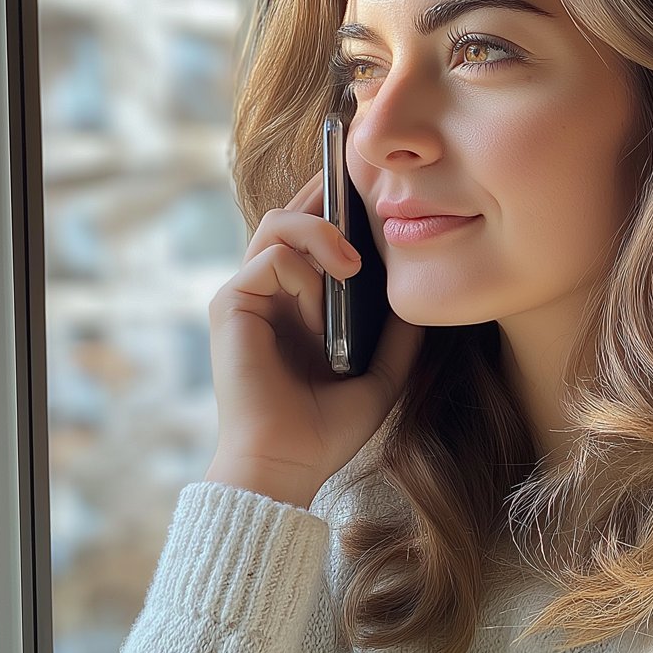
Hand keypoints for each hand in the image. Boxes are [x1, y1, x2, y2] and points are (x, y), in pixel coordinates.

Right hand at [203, 170, 423, 506]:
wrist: (288, 464)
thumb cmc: (327, 428)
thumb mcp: (382, 373)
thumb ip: (398, 333)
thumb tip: (421, 292)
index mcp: (296, 301)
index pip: (310, 231)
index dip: (334, 204)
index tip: (369, 188)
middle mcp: (267, 290)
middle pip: (290, 212)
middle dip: (326, 195)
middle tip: (364, 196)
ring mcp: (246, 294)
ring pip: (278, 223)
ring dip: (322, 236)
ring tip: (352, 268)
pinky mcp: (231, 303)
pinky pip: (271, 259)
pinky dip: (305, 278)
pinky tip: (321, 314)